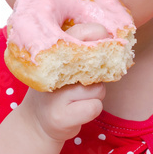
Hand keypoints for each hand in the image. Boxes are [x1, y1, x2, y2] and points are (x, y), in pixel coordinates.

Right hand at [18, 22, 110, 143]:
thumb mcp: (65, 66)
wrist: (37, 122)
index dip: (98, 33)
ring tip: (78, 97)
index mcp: (53, 53)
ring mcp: (55, 95)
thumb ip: (83, 54)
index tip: (104, 39)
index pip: (80, 32)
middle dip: (99, 72)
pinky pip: (95, 107)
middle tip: (86, 80)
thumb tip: (115, 43)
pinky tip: (78, 110)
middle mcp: (51, 71)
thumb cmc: (59, 89)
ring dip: (95, 94)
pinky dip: (93, 109)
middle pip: (95, 63)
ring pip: (98, 88)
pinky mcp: (60, 117)